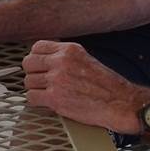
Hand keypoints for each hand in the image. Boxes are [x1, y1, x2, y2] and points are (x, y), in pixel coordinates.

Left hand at [22, 40, 145, 132]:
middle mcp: (61, 62)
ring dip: (35, 89)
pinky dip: (36, 102)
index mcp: (70, 50)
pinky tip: (46, 102)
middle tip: (40, 81)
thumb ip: (65, 57)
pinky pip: (31, 97)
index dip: (35, 58)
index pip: (37, 47)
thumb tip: (45, 60)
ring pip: (29, 82)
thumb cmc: (107, 86)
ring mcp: (57, 80)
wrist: (120, 103)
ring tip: (47, 93)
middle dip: (32, 73)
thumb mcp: (86, 60)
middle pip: (28, 63)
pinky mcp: (55, 98)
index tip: (37, 65)